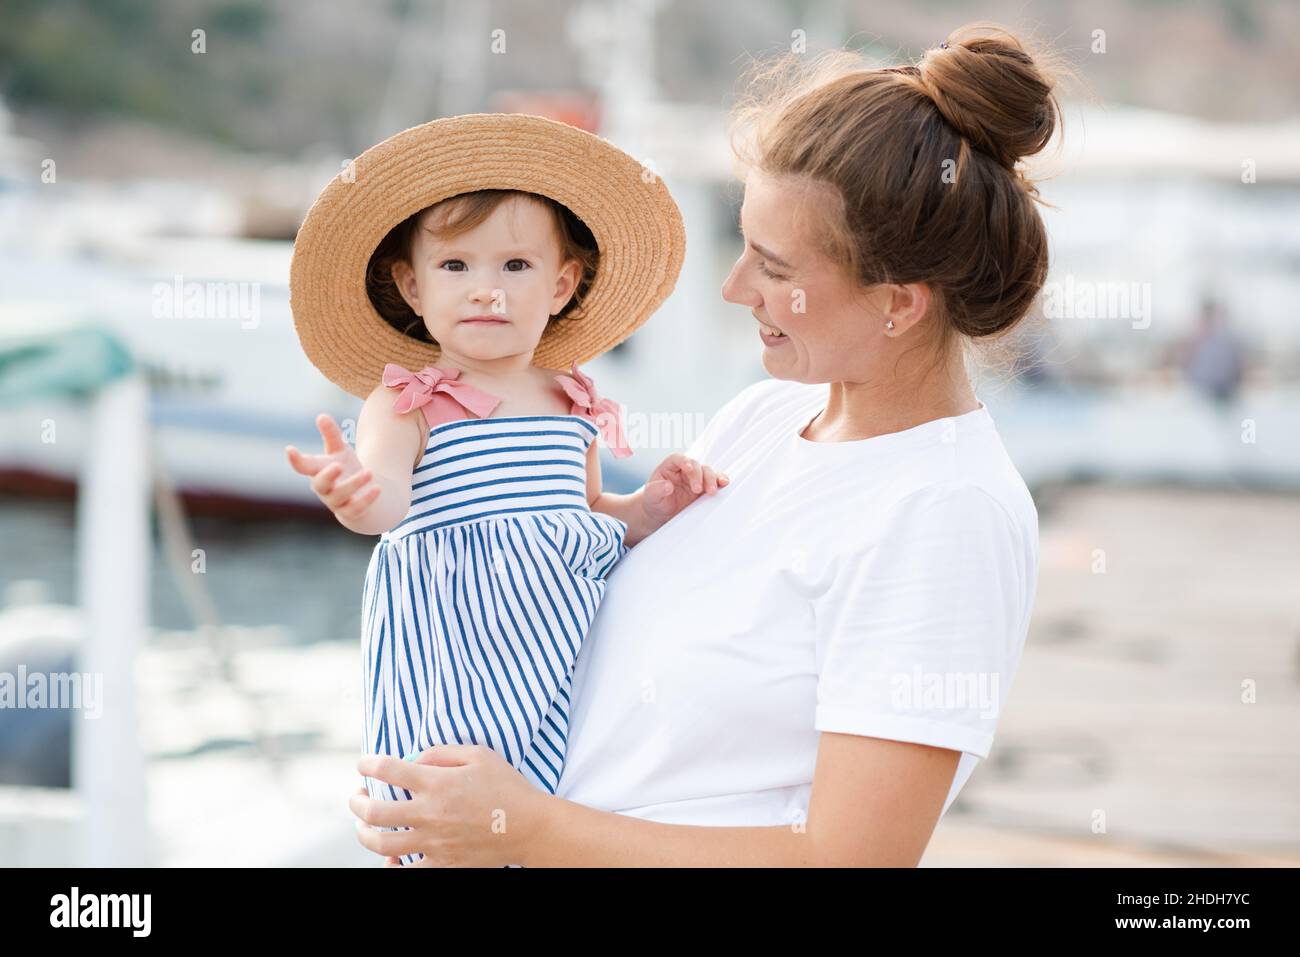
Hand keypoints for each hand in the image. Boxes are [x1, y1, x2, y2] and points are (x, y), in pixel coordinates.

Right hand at [285, 414, 380, 523]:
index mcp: (318, 471)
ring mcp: (337, 502)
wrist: (361, 495)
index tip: (290, 449)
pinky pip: (357, 508)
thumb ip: (331, 435)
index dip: (296, 459)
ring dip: (354, 484)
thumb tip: (321, 415)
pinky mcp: (351, 512)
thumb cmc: (345, 469)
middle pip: (320, 484)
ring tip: (369, 472)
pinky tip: (377, 488)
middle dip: (328, 476)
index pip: (303, 466)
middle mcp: (324, 488)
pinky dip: (367, 499)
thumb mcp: (339, 450)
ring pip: (341, 495)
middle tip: (337, 465)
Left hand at [349, 744, 544, 866]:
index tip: (364, 764)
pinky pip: (404, 872)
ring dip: (362, 833)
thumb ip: (441, 753)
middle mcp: (430, 813)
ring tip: (362, 825)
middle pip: (373, 811)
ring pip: (380, 843)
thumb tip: (412, 759)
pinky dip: (389, 864)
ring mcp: (434, 843)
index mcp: (437, 783)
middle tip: (357, 796)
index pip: (387, 770)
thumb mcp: (479, 754)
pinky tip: (388, 855)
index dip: (368, 764)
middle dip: (357, 801)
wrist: (530, 827)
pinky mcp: (443, 864)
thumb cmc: (506, 786)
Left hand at [640, 452, 728, 529]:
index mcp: (669, 467)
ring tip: (711, 492)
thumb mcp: (651, 497)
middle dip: (699, 476)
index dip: (684, 461)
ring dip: (711, 479)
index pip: (678, 459)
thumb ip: (656, 490)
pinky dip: (720, 481)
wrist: (662, 515)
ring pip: (707, 472)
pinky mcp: (704, 488)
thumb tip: (668, 486)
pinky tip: (724, 484)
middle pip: (696, 465)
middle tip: (697, 490)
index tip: (688, 468)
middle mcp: (684, 470)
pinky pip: (715, 481)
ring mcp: (696, 478)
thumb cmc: (654, 502)